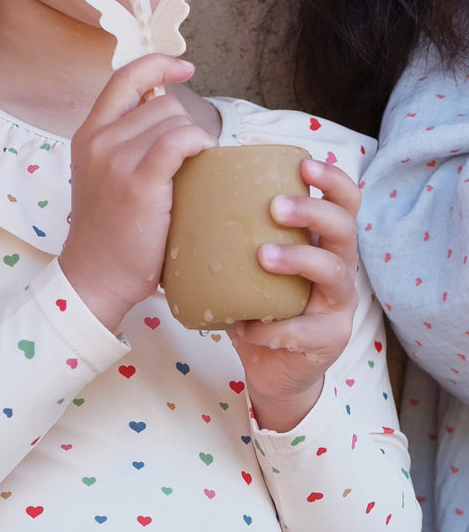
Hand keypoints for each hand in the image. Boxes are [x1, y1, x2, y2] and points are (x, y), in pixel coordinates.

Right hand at [59, 54, 212, 332]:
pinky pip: (180, 141)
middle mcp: (98, 140)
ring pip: (174, 120)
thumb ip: (124, 141)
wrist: (94, 276)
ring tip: (191, 172)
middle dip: (184, 125)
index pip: (124, 77)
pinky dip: (198, 144)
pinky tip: (203, 160)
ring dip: (194, 140)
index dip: (158, 64)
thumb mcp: (103, 174)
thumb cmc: (109, 231)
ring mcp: (115, 160)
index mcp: (88, 134)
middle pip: (162, 104)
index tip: (185, 67)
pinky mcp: (138, 182)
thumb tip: (165, 108)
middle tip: (187, 161)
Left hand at [228, 158, 360, 431]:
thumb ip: (236, 232)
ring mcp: (338, 304)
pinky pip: (306, 329)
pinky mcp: (329, 339)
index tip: (304, 164)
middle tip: (275, 207)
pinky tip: (247, 326)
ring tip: (262, 256)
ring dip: (297, 259)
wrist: (271, 367)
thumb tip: (187, 189)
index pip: (344, 201)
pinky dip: (274, 326)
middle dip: (313, 211)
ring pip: (333, 272)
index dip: (332, 179)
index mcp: (322, 241)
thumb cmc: (259, 302)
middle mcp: (339, 266)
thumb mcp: (251, 263)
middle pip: (345, 228)